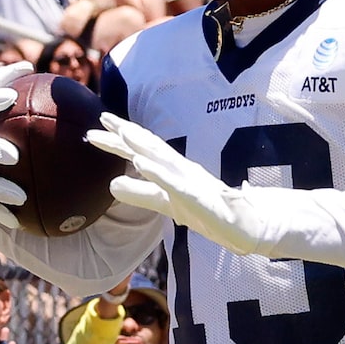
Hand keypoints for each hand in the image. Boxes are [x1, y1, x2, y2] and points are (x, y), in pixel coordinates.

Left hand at [90, 113, 281, 256]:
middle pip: (150, 147)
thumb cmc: (209, 212)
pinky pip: (174, 183)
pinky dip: (157, 172)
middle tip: (100, 118)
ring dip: (141, 143)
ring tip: (120, 131)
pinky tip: (140, 163)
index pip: (143, 150)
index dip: (119, 139)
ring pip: (162, 158)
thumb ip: (140, 194)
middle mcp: (181, 169)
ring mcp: (191, 181)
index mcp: (174, 169)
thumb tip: (111, 185)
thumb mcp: (166, 203)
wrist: (248, 225)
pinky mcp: (197, 197)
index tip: (96, 126)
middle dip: (125, 133)